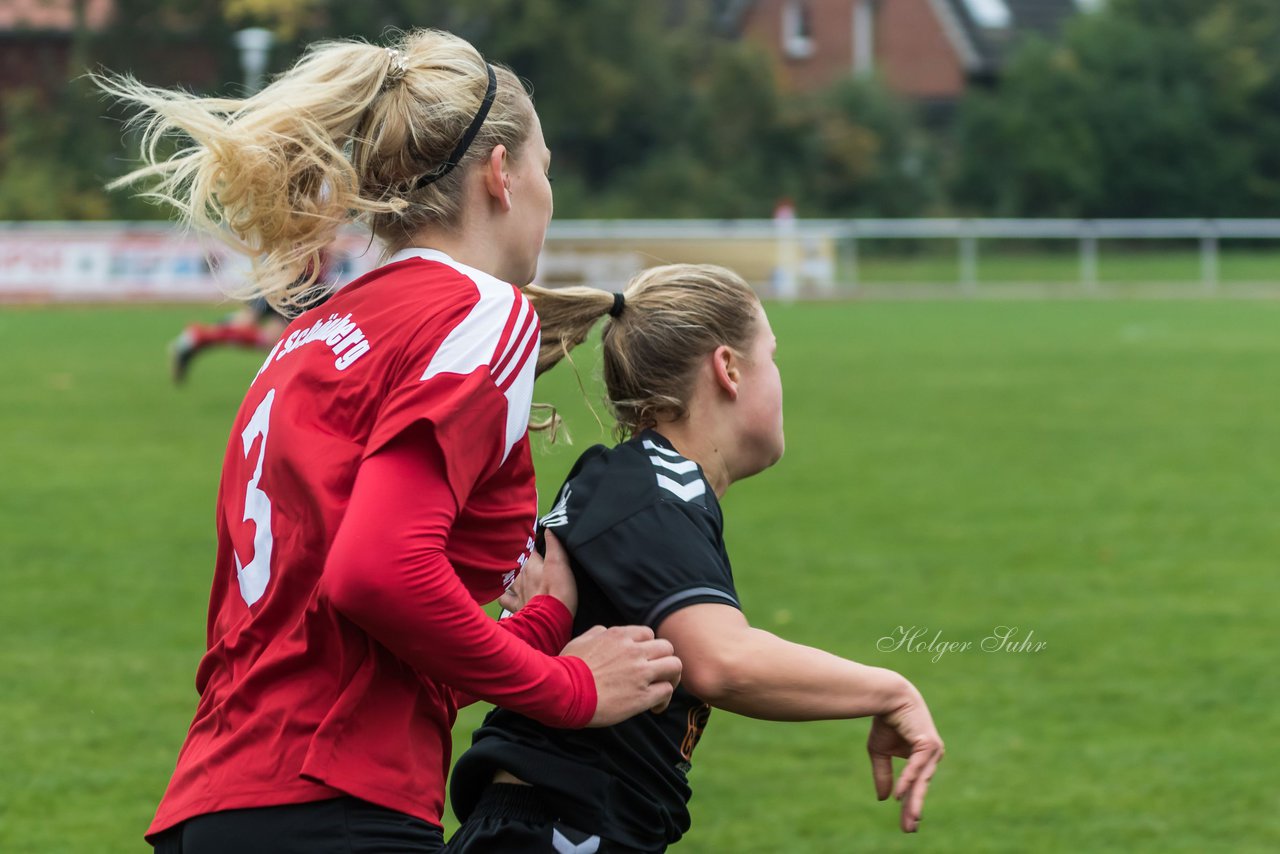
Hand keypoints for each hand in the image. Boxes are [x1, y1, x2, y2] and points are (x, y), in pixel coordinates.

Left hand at [499, 530, 576, 616]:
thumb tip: (550, 529)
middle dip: (522, 557)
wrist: (549, 620)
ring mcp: (517, 592)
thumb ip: (555, 544)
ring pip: (509, 579)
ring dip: (512, 575)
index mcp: (532, 565)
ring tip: (517, 574)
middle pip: (518, 562)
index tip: (539, 537)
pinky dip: (505, 595)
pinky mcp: (517, 607)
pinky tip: (508, 595)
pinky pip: (505, 599)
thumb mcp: (561, 563)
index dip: (534, 542)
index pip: (531, 548)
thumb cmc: (558, 592)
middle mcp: (521, 577)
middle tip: (529, 555)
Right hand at [561, 624, 682, 725]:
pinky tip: (655, 707)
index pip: (648, 634)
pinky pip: (667, 691)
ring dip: (671, 678)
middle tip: (658, 674)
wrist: (564, 692)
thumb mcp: (580, 641)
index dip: (648, 647)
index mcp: (619, 636)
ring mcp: (641, 673)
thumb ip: (597, 633)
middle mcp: (634, 651)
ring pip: (674, 666)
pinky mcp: (643, 696)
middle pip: (667, 648)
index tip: (643, 660)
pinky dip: (664, 699)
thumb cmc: (567, 668)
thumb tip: (605, 632)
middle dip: (664, 660)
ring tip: (662, 689)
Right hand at [867, 684, 943, 832]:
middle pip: (921, 787)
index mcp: (923, 758)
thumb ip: (884, 775)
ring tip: (911, 819)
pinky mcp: (929, 743)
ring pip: (921, 781)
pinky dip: (908, 780)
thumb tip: (885, 799)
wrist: (887, 697)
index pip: (916, 786)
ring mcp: (932, 750)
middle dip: (914, 809)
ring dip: (914, 801)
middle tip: (910, 829)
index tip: (907, 824)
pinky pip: (917, 767)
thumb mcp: (880, 752)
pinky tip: (901, 795)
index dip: (910, 804)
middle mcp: (931, 756)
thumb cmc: (886, 721)